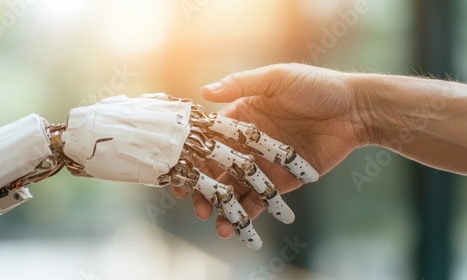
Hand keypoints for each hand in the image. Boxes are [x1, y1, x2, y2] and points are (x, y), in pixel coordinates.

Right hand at [184, 63, 369, 238]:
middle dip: (204, 188)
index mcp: (241, 117)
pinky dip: (248, 214)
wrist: (356, 110)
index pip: (209, 140)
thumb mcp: (277, 78)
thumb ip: (241, 84)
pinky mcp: (282, 181)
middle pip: (217, 170)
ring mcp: (264, 164)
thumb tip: (203, 91)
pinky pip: (261, 200)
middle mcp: (248, 143)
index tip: (178, 173)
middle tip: (196, 207)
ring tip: (216, 224)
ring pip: (236, 189)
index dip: (192, 157)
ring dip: (223, 207)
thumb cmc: (316, 86)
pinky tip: (236, 229)